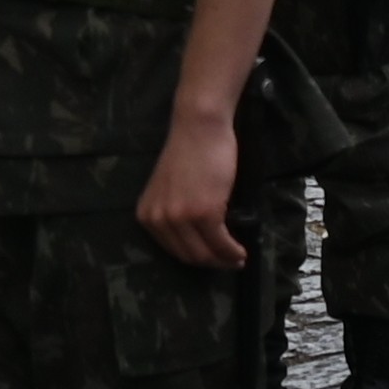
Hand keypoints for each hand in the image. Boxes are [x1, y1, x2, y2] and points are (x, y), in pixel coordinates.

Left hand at [137, 97, 249, 268]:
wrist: (199, 126)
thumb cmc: (189, 151)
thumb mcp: (170, 190)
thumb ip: (175, 213)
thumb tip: (198, 240)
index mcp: (147, 215)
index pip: (172, 250)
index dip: (195, 258)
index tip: (212, 258)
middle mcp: (159, 220)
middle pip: (188, 256)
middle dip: (211, 263)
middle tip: (230, 262)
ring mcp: (180, 218)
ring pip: (204, 253)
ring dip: (224, 260)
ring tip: (238, 258)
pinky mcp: (204, 213)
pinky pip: (220, 242)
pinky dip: (232, 251)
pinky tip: (241, 251)